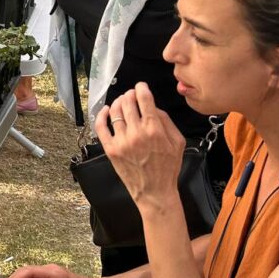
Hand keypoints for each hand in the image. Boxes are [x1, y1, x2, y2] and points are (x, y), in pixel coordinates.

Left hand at [96, 83, 185, 210]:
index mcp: (154, 130)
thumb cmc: (168, 168)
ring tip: (122, 101)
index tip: (140, 86)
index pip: (144, 100)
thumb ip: (166, 121)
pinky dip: (101, 115)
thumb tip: (153, 106)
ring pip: (115, 112)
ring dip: (118, 102)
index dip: (141, 88)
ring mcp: (122, 141)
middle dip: (129, 94)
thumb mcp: (177, 142)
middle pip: (128, 103)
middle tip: (131, 94)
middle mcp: (136, 133)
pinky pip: (101, 127)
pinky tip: (106, 110)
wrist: (155, 191)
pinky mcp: (111, 149)